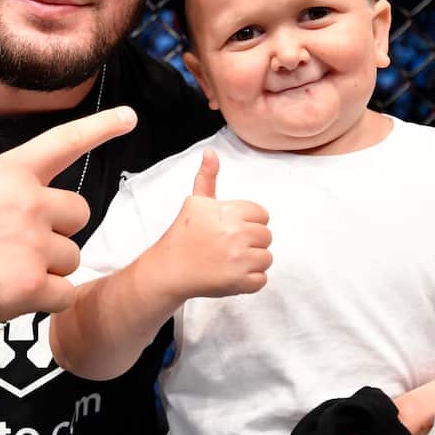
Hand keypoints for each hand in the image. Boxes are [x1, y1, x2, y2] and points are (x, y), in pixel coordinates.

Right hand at [0, 106, 137, 335]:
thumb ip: (7, 196)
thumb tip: (36, 216)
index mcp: (9, 173)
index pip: (65, 142)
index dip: (102, 128)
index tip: (130, 117)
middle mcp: (28, 201)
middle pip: (78, 215)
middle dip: (57, 233)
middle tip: (14, 248)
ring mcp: (32, 244)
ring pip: (71, 258)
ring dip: (47, 270)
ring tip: (0, 273)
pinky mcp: (30, 286)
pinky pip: (64, 295)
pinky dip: (43, 301)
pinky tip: (8, 297)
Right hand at [142, 149, 271, 301]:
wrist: (169, 270)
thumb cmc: (183, 235)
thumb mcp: (195, 203)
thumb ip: (207, 178)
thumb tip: (210, 153)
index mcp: (227, 211)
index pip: (261, 215)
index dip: (248, 222)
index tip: (231, 230)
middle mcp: (235, 233)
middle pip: (266, 236)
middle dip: (251, 242)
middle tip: (228, 246)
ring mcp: (238, 259)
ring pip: (266, 257)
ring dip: (252, 261)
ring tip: (230, 261)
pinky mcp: (240, 282)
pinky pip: (262, 279)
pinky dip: (249, 280)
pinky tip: (231, 274)